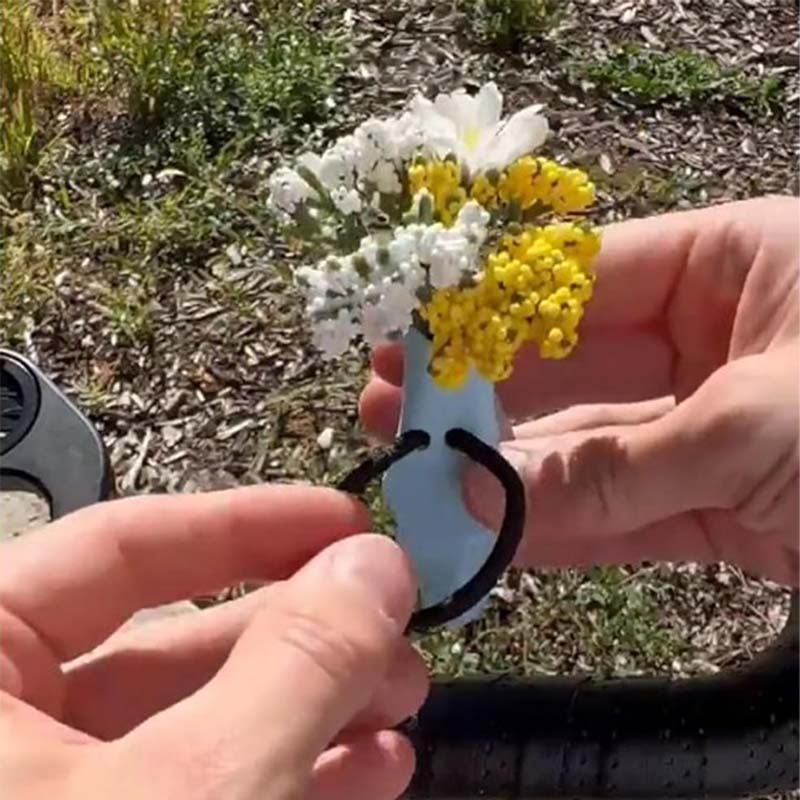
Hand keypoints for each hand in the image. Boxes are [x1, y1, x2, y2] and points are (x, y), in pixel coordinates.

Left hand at [0, 486, 426, 799]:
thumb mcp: (201, 785)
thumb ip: (294, 662)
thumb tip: (377, 561)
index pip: (118, 545)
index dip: (249, 524)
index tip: (349, 522)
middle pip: (172, 639)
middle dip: (305, 634)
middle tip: (397, 630)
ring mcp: (47, 798)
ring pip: (198, 723)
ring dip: (315, 708)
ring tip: (403, 706)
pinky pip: (197, 792)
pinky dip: (290, 774)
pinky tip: (371, 771)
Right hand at [360, 196, 798, 584]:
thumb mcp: (762, 423)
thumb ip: (620, 464)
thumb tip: (490, 494)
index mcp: (737, 265)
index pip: (582, 277)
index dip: (491, 310)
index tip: (415, 339)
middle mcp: (719, 339)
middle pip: (574, 366)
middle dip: (484, 396)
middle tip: (394, 417)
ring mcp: (719, 428)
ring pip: (596, 450)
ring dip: (513, 475)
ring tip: (425, 485)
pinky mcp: (732, 508)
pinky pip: (633, 514)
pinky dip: (569, 532)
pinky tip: (499, 538)